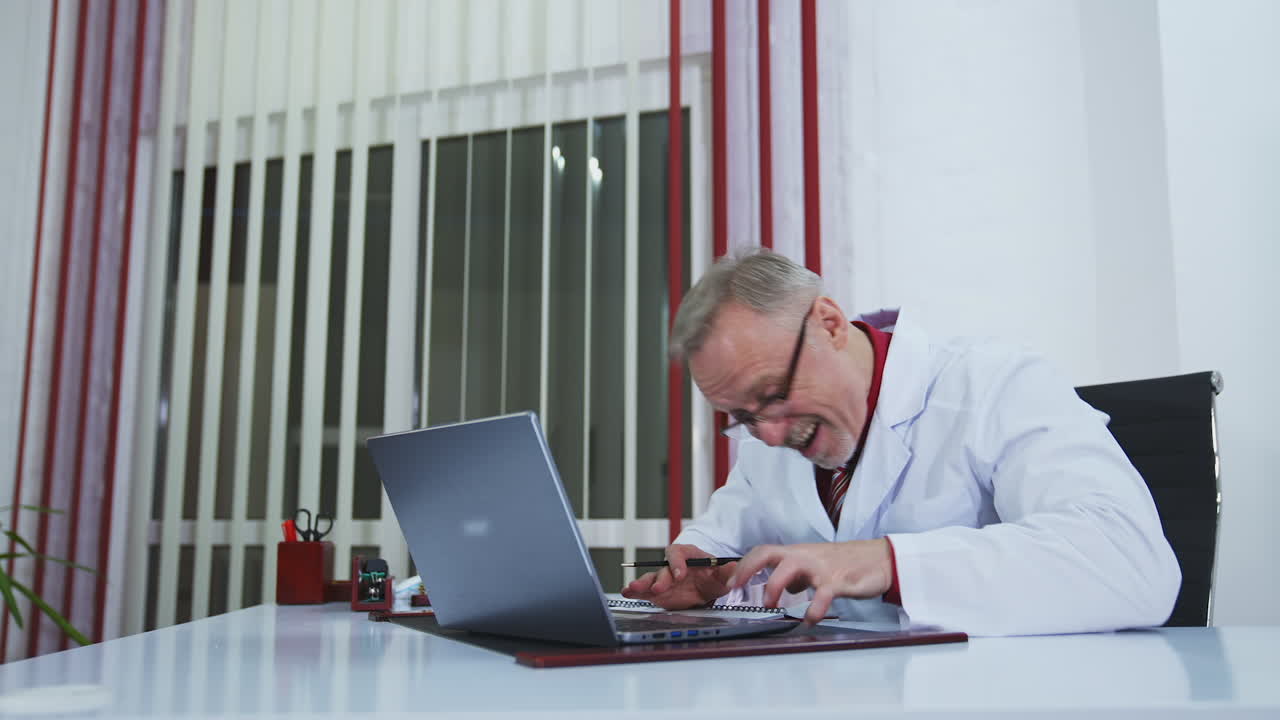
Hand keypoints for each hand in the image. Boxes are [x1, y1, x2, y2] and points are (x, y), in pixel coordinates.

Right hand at [621, 544, 737, 609]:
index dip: (677, 562)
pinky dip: (635, 592)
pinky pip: (644, 591)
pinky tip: (627, 593)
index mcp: (688, 556)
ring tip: (632, 588)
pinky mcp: (658, 593)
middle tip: (660, 588)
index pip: (679, 553)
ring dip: (641, 584)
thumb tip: (734, 568)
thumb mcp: (723, 574)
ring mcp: (664, 580)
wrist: (708, 587)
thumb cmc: (713, 575)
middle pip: (663, 568)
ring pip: (650, 579)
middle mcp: (673, 567)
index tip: (680, 574)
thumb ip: (727, 571)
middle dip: (660, 578)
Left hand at [727, 539, 893, 624]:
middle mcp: (805, 556)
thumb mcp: (815, 566)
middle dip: (749, 570)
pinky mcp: (838, 580)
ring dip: (775, 588)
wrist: (879, 559)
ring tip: (772, 606)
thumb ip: (796, 576)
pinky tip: (809, 619)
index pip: (763, 552)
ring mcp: (820, 567)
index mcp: (797, 553)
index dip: (744, 566)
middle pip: (769, 554)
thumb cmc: (846, 563)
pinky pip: (821, 595)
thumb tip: (781, 588)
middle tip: (738, 588)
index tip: (730, 583)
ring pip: (790, 569)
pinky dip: (813, 609)